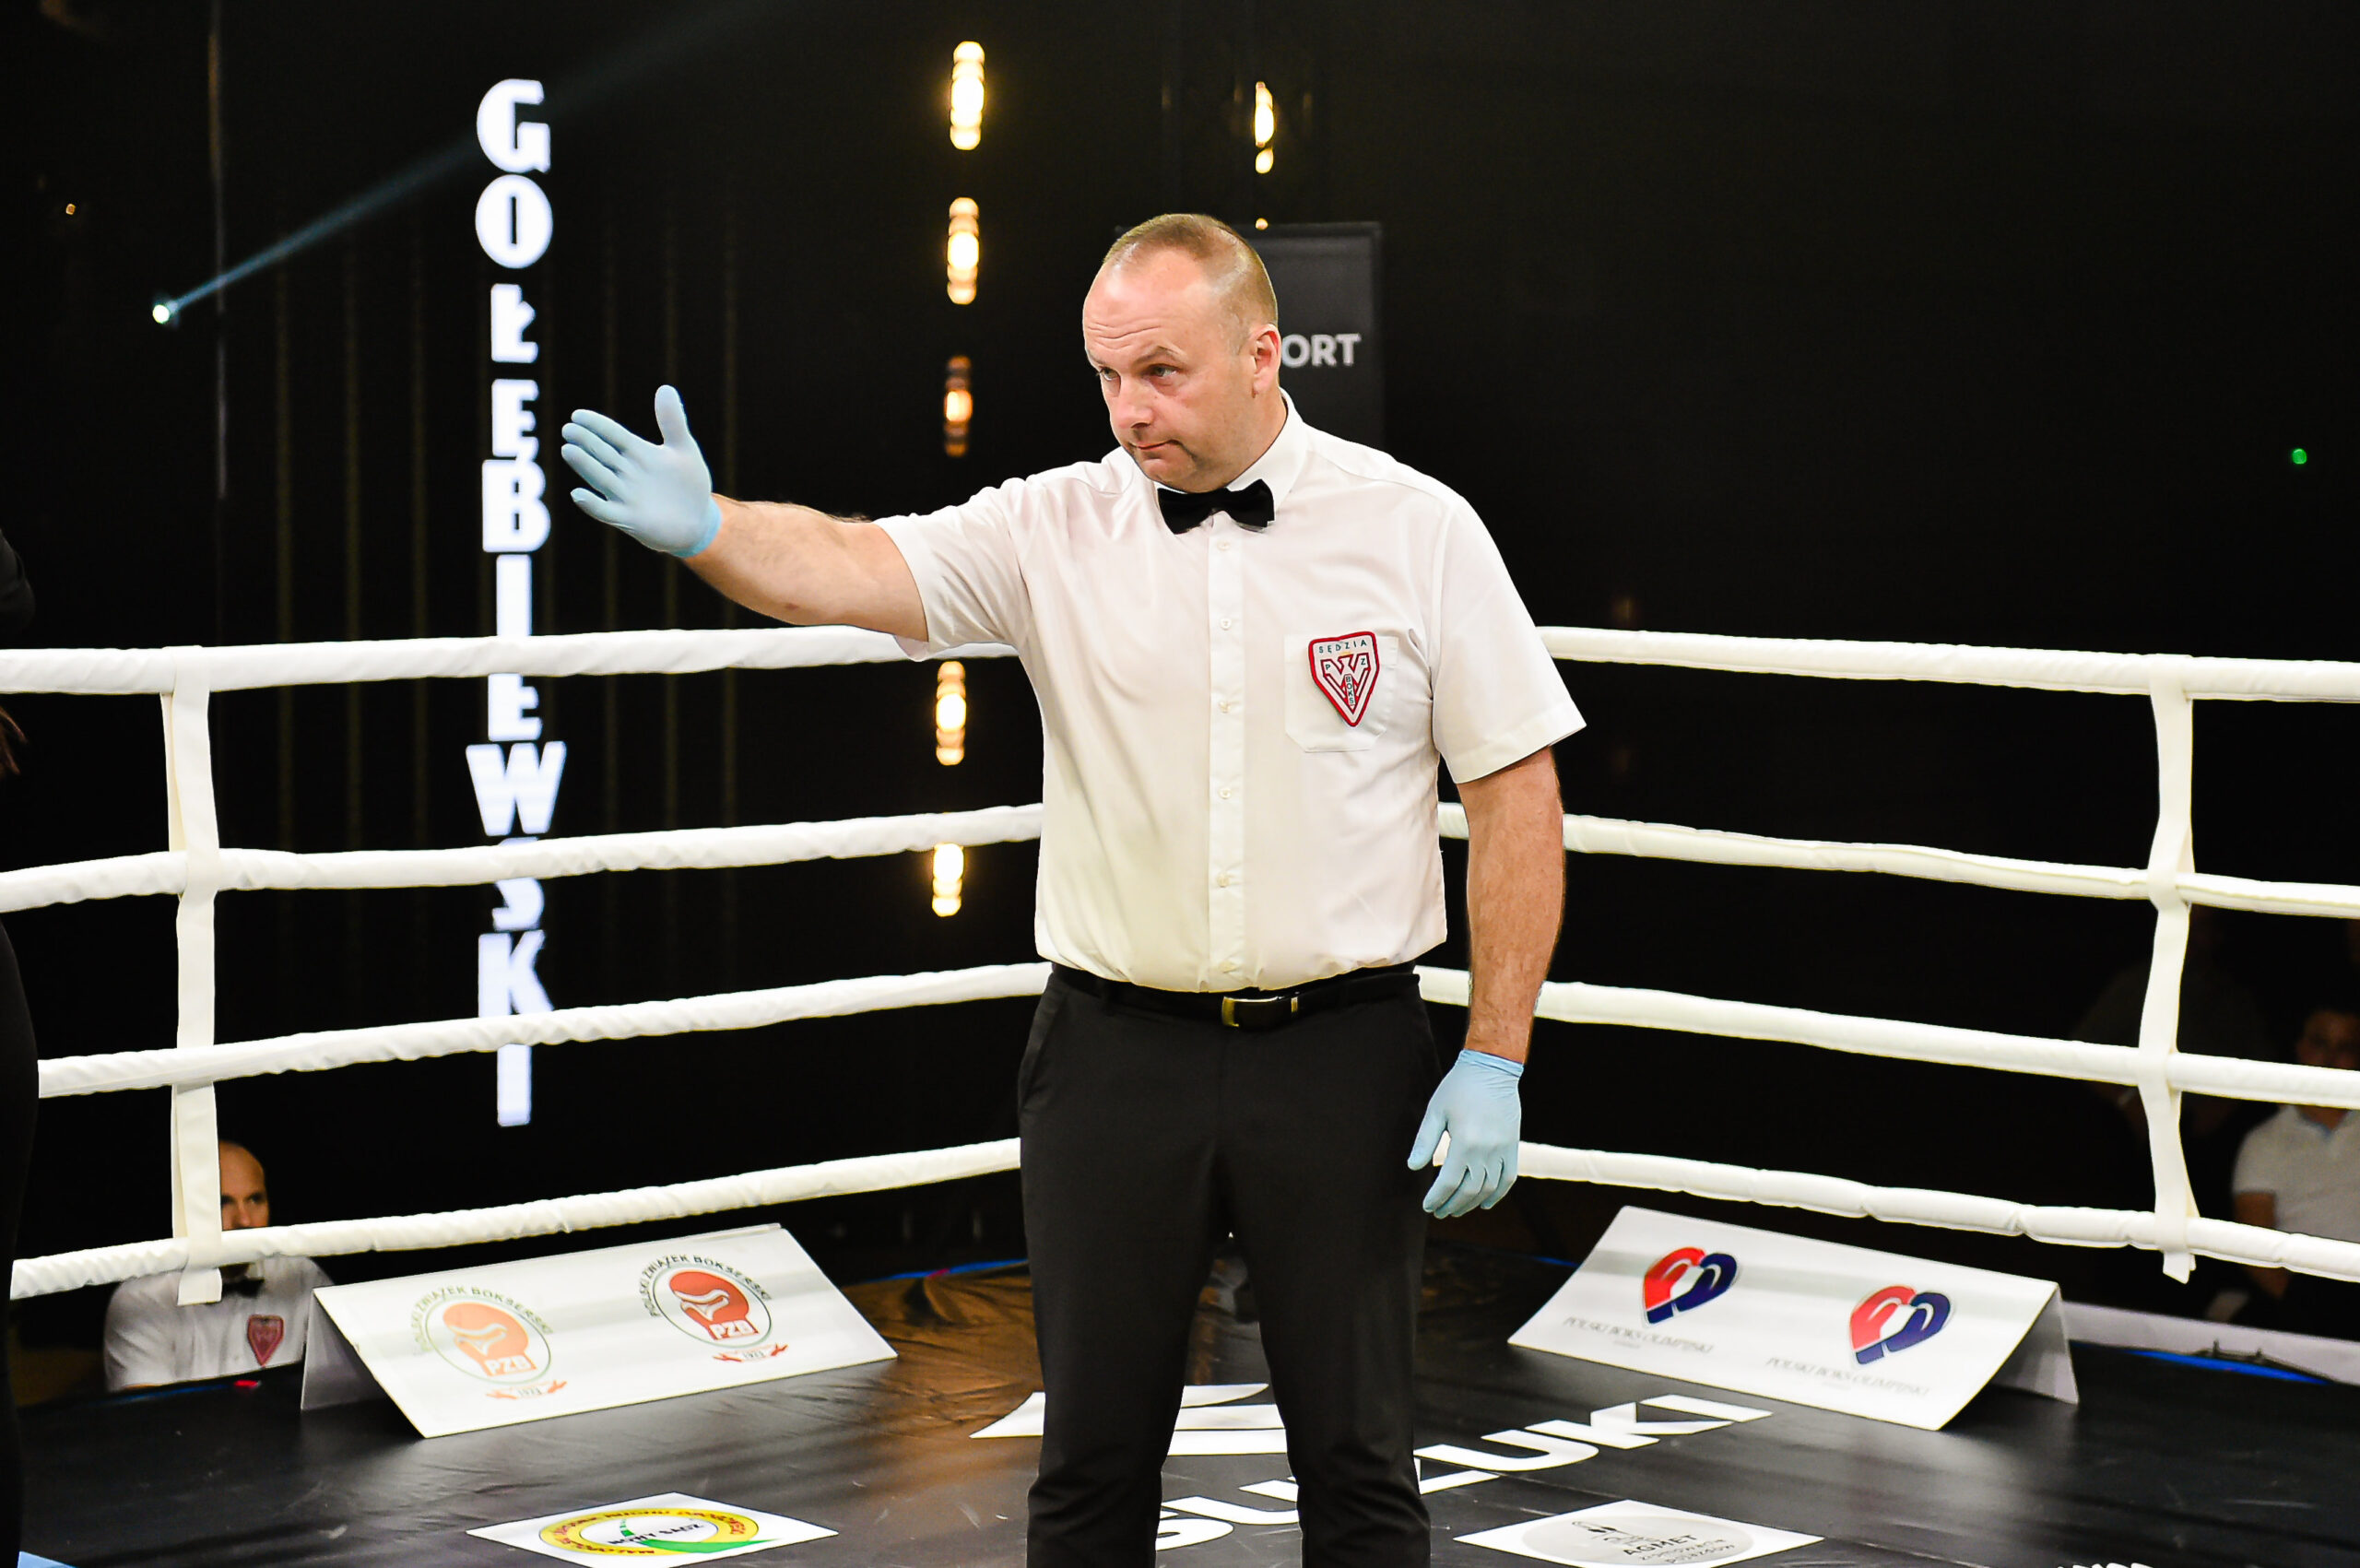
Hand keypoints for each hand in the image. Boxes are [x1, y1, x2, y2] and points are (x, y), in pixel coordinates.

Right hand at [560, 385, 722, 556]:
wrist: (698, 521)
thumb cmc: (688, 484)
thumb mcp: (684, 449)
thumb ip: (673, 421)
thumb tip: (665, 388)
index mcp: (638, 454)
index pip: (613, 435)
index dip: (597, 425)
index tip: (577, 415)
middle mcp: (626, 473)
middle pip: (602, 454)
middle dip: (586, 441)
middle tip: (569, 429)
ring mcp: (625, 496)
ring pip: (600, 477)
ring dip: (584, 465)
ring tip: (568, 450)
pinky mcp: (628, 519)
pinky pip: (605, 511)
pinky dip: (592, 504)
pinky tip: (578, 494)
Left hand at [1408, 1048, 1523, 1217]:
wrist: (1492, 1070)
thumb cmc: (1458, 1088)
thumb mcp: (1436, 1111)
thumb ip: (1425, 1140)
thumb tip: (1413, 1167)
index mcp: (1465, 1142)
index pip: (1449, 1181)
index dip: (1437, 1197)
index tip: (1427, 1206)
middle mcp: (1486, 1150)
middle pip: (1469, 1190)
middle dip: (1452, 1205)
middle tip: (1439, 1212)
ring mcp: (1503, 1150)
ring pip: (1488, 1189)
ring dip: (1471, 1204)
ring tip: (1456, 1209)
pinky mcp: (1513, 1146)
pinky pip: (1508, 1179)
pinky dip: (1497, 1195)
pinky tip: (1484, 1204)